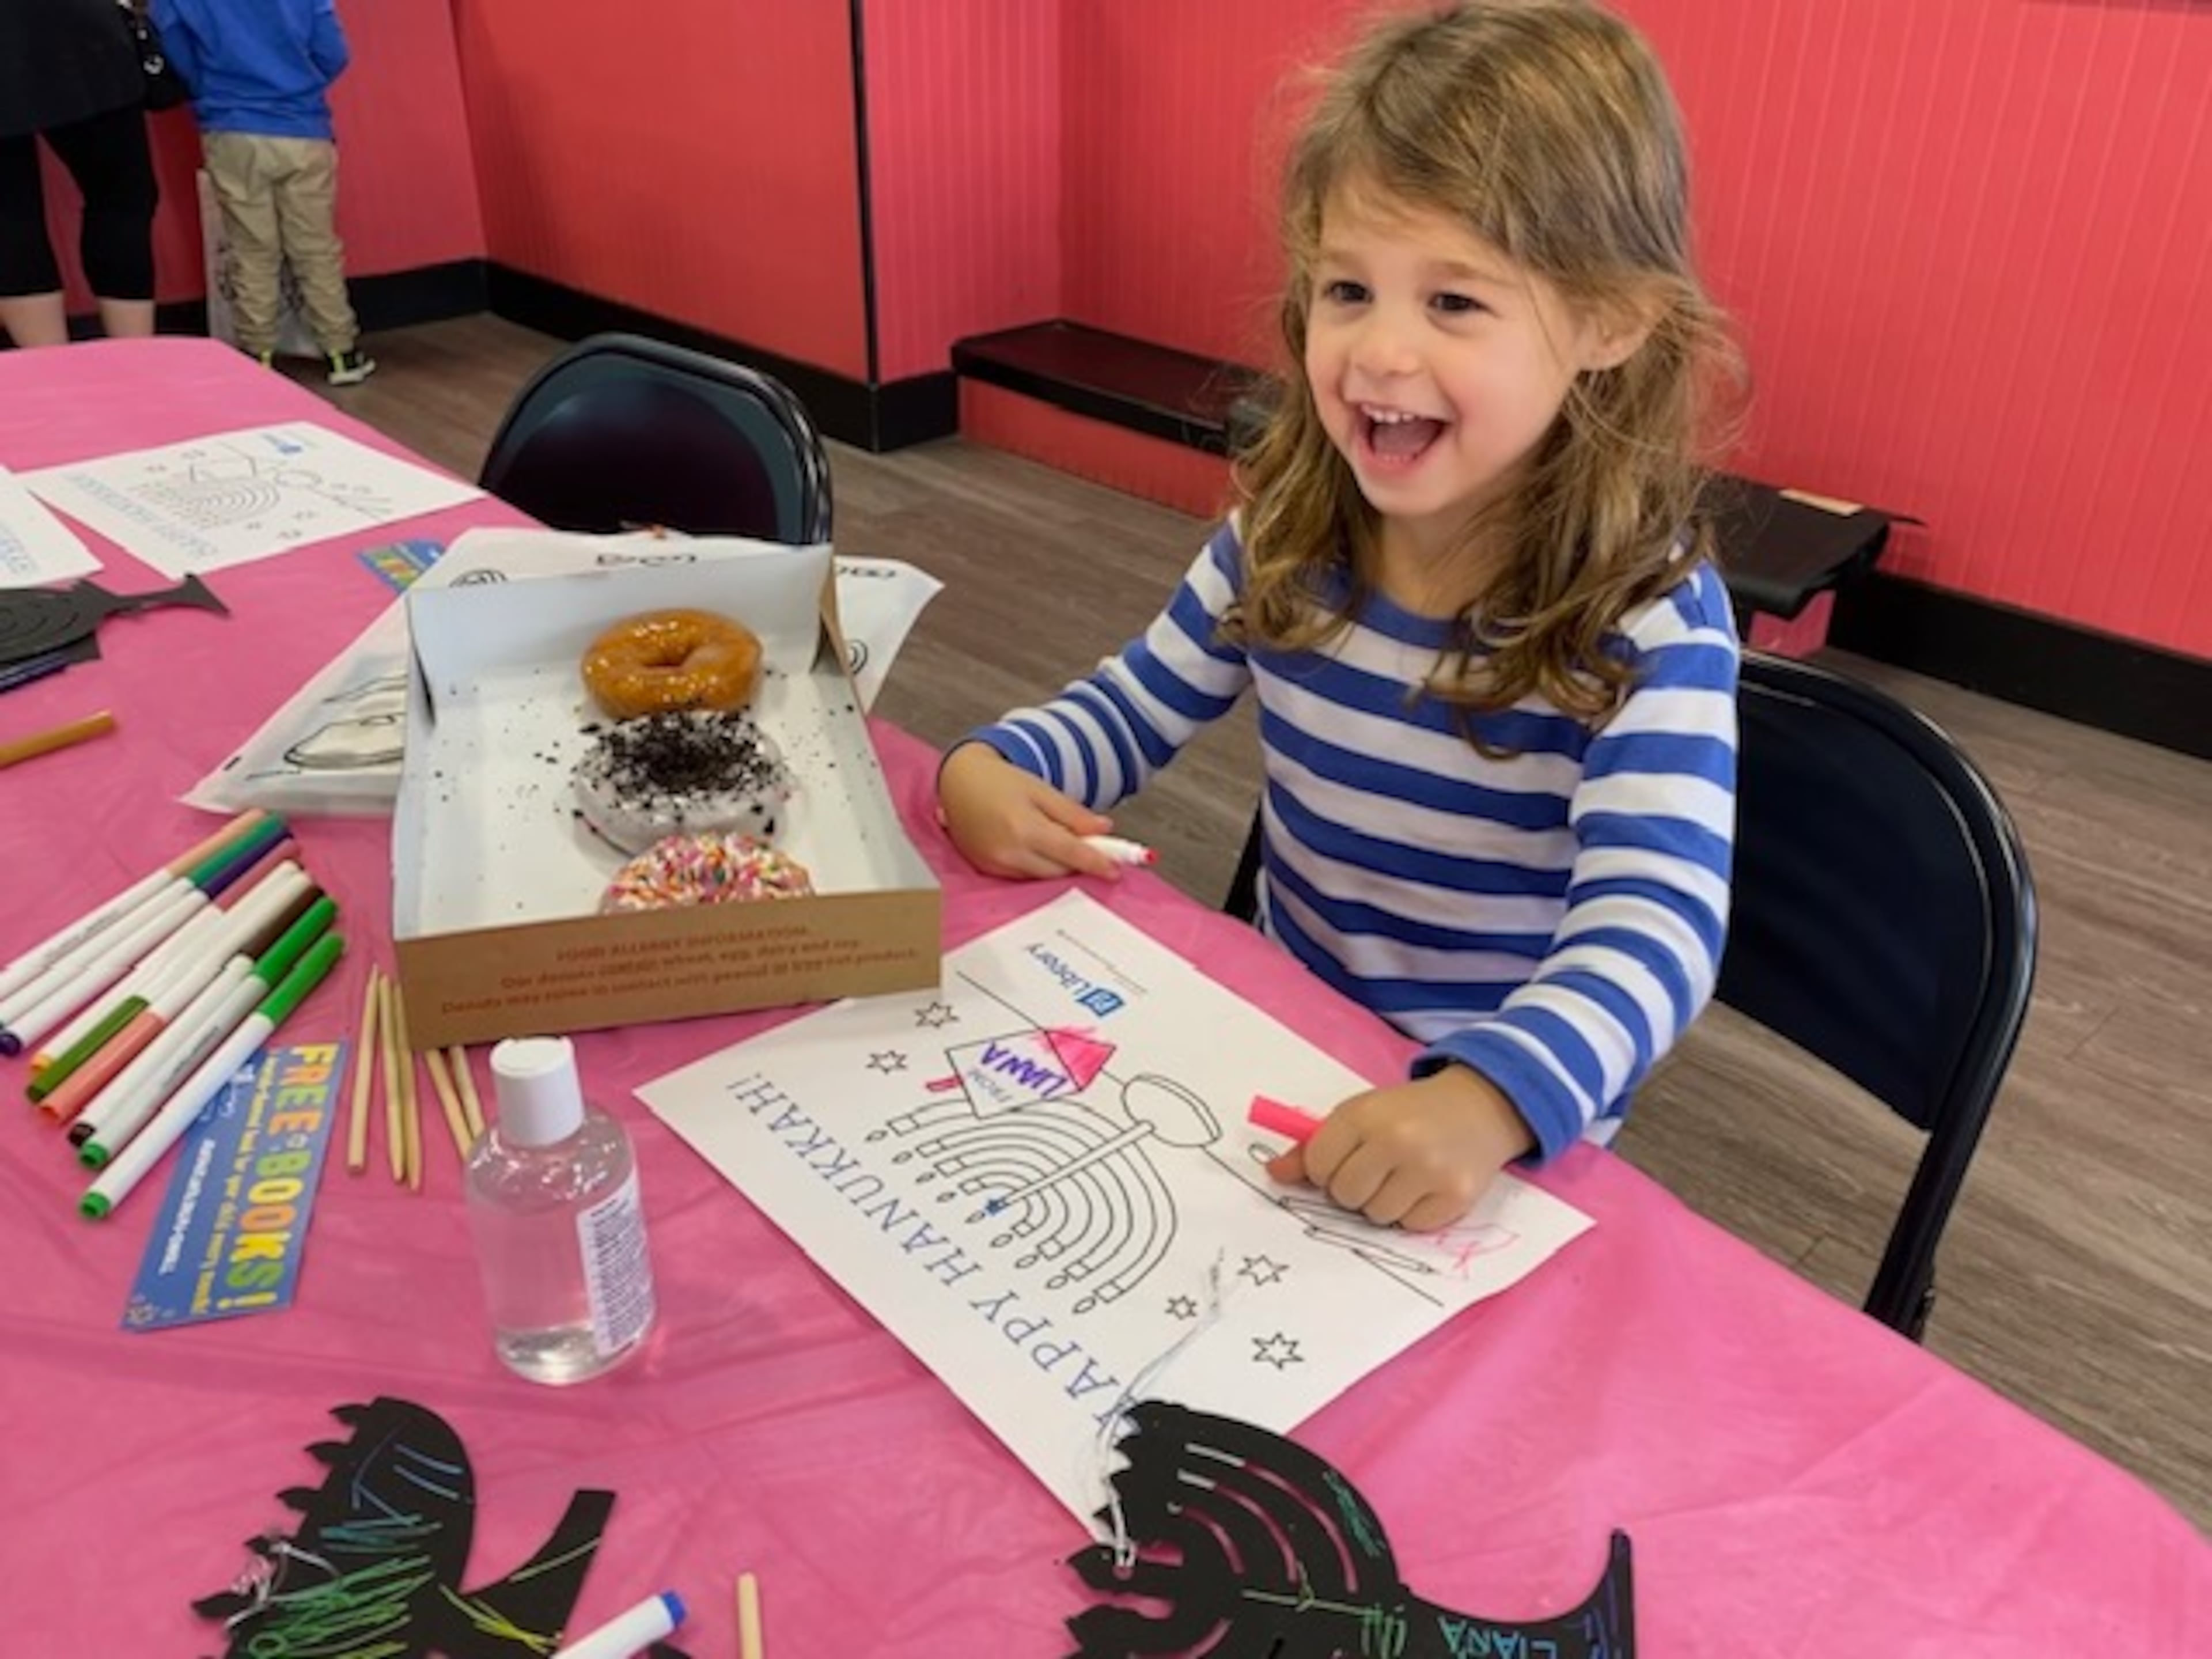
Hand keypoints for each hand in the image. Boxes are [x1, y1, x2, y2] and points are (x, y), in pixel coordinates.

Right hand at [937, 741, 1125, 880]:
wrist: (958, 783)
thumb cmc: (999, 782)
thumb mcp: (1041, 790)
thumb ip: (1073, 813)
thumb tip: (1105, 829)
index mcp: (1024, 828)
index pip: (1071, 853)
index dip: (1098, 862)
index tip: (1117, 870)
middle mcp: (1009, 852)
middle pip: (1060, 870)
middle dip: (1080, 862)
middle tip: (1096, 849)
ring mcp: (997, 866)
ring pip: (1043, 877)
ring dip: (1059, 865)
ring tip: (1059, 841)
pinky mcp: (989, 872)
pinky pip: (1025, 878)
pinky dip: (1039, 867)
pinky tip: (1038, 848)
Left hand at [1265, 1066, 1534, 1230]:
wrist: (1479, 1106)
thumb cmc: (1409, 1112)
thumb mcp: (1360, 1113)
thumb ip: (1314, 1144)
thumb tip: (1273, 1174)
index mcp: (1364, 1114)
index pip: (1317, 1164)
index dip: (1323, 1169)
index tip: (1341, 1160)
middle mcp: (1396, 1140)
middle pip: (1345, 1195)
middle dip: (1352, 1188)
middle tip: (1374, 1169)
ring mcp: (1429, 1170)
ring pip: (1375, 1215)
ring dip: (1381, 1203)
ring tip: (1401, 1175)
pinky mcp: (1455, 1197)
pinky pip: (1410, 1226)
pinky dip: (1411, 1213)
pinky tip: (1424, 1187)